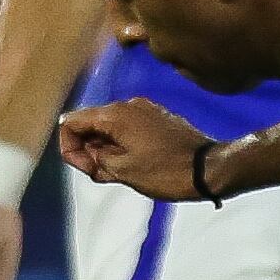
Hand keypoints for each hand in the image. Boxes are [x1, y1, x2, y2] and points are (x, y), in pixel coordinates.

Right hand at [58, 99, 208, 200]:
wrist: (209, 169)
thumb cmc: (166, 172)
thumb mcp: (122, 171)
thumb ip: (96, 158)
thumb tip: (88, 151)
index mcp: (115, 115)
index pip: (71, 122)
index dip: (70, 148)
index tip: (86, 169)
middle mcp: (128, 105)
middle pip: (90, 122)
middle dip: (87, 149)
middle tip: (101, 174)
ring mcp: (145, 109)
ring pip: (110, 126)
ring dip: (105, 148)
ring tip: (118, 172)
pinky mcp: (158, 118)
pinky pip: (129, 127)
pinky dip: (122, 143)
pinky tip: (133, 163)